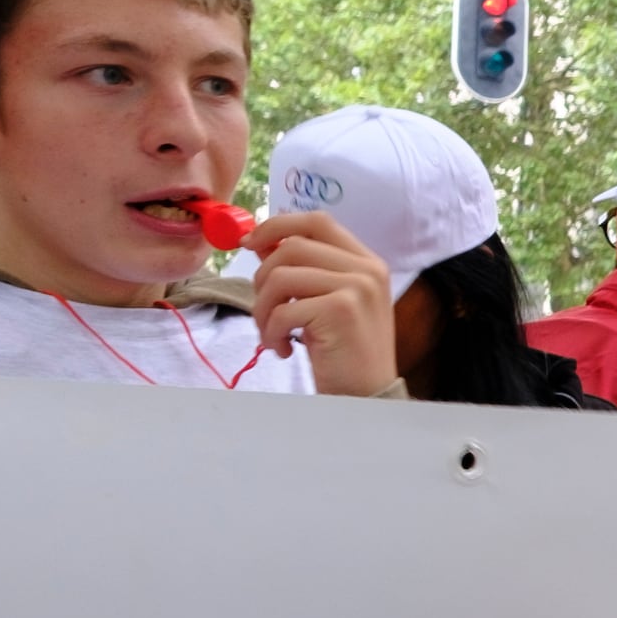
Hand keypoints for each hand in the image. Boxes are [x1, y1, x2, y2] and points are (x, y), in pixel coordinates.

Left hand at [245, 212, 396, 398]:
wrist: (367, 396)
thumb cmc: (344, 352)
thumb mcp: (329, 302)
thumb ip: (307, 270)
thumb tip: (261, 242)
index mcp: (366, 261)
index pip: (316, 221)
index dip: (277, 225)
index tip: (250, 243)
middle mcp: (367, 269)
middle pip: (292, 246)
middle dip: (262, 277)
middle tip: (265, 308)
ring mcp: (357, 288)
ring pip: (281, 276)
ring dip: (263, 309)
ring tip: (272, 333)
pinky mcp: (341, 310)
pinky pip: (283, 310)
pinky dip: (271, 332)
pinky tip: (284, 349)